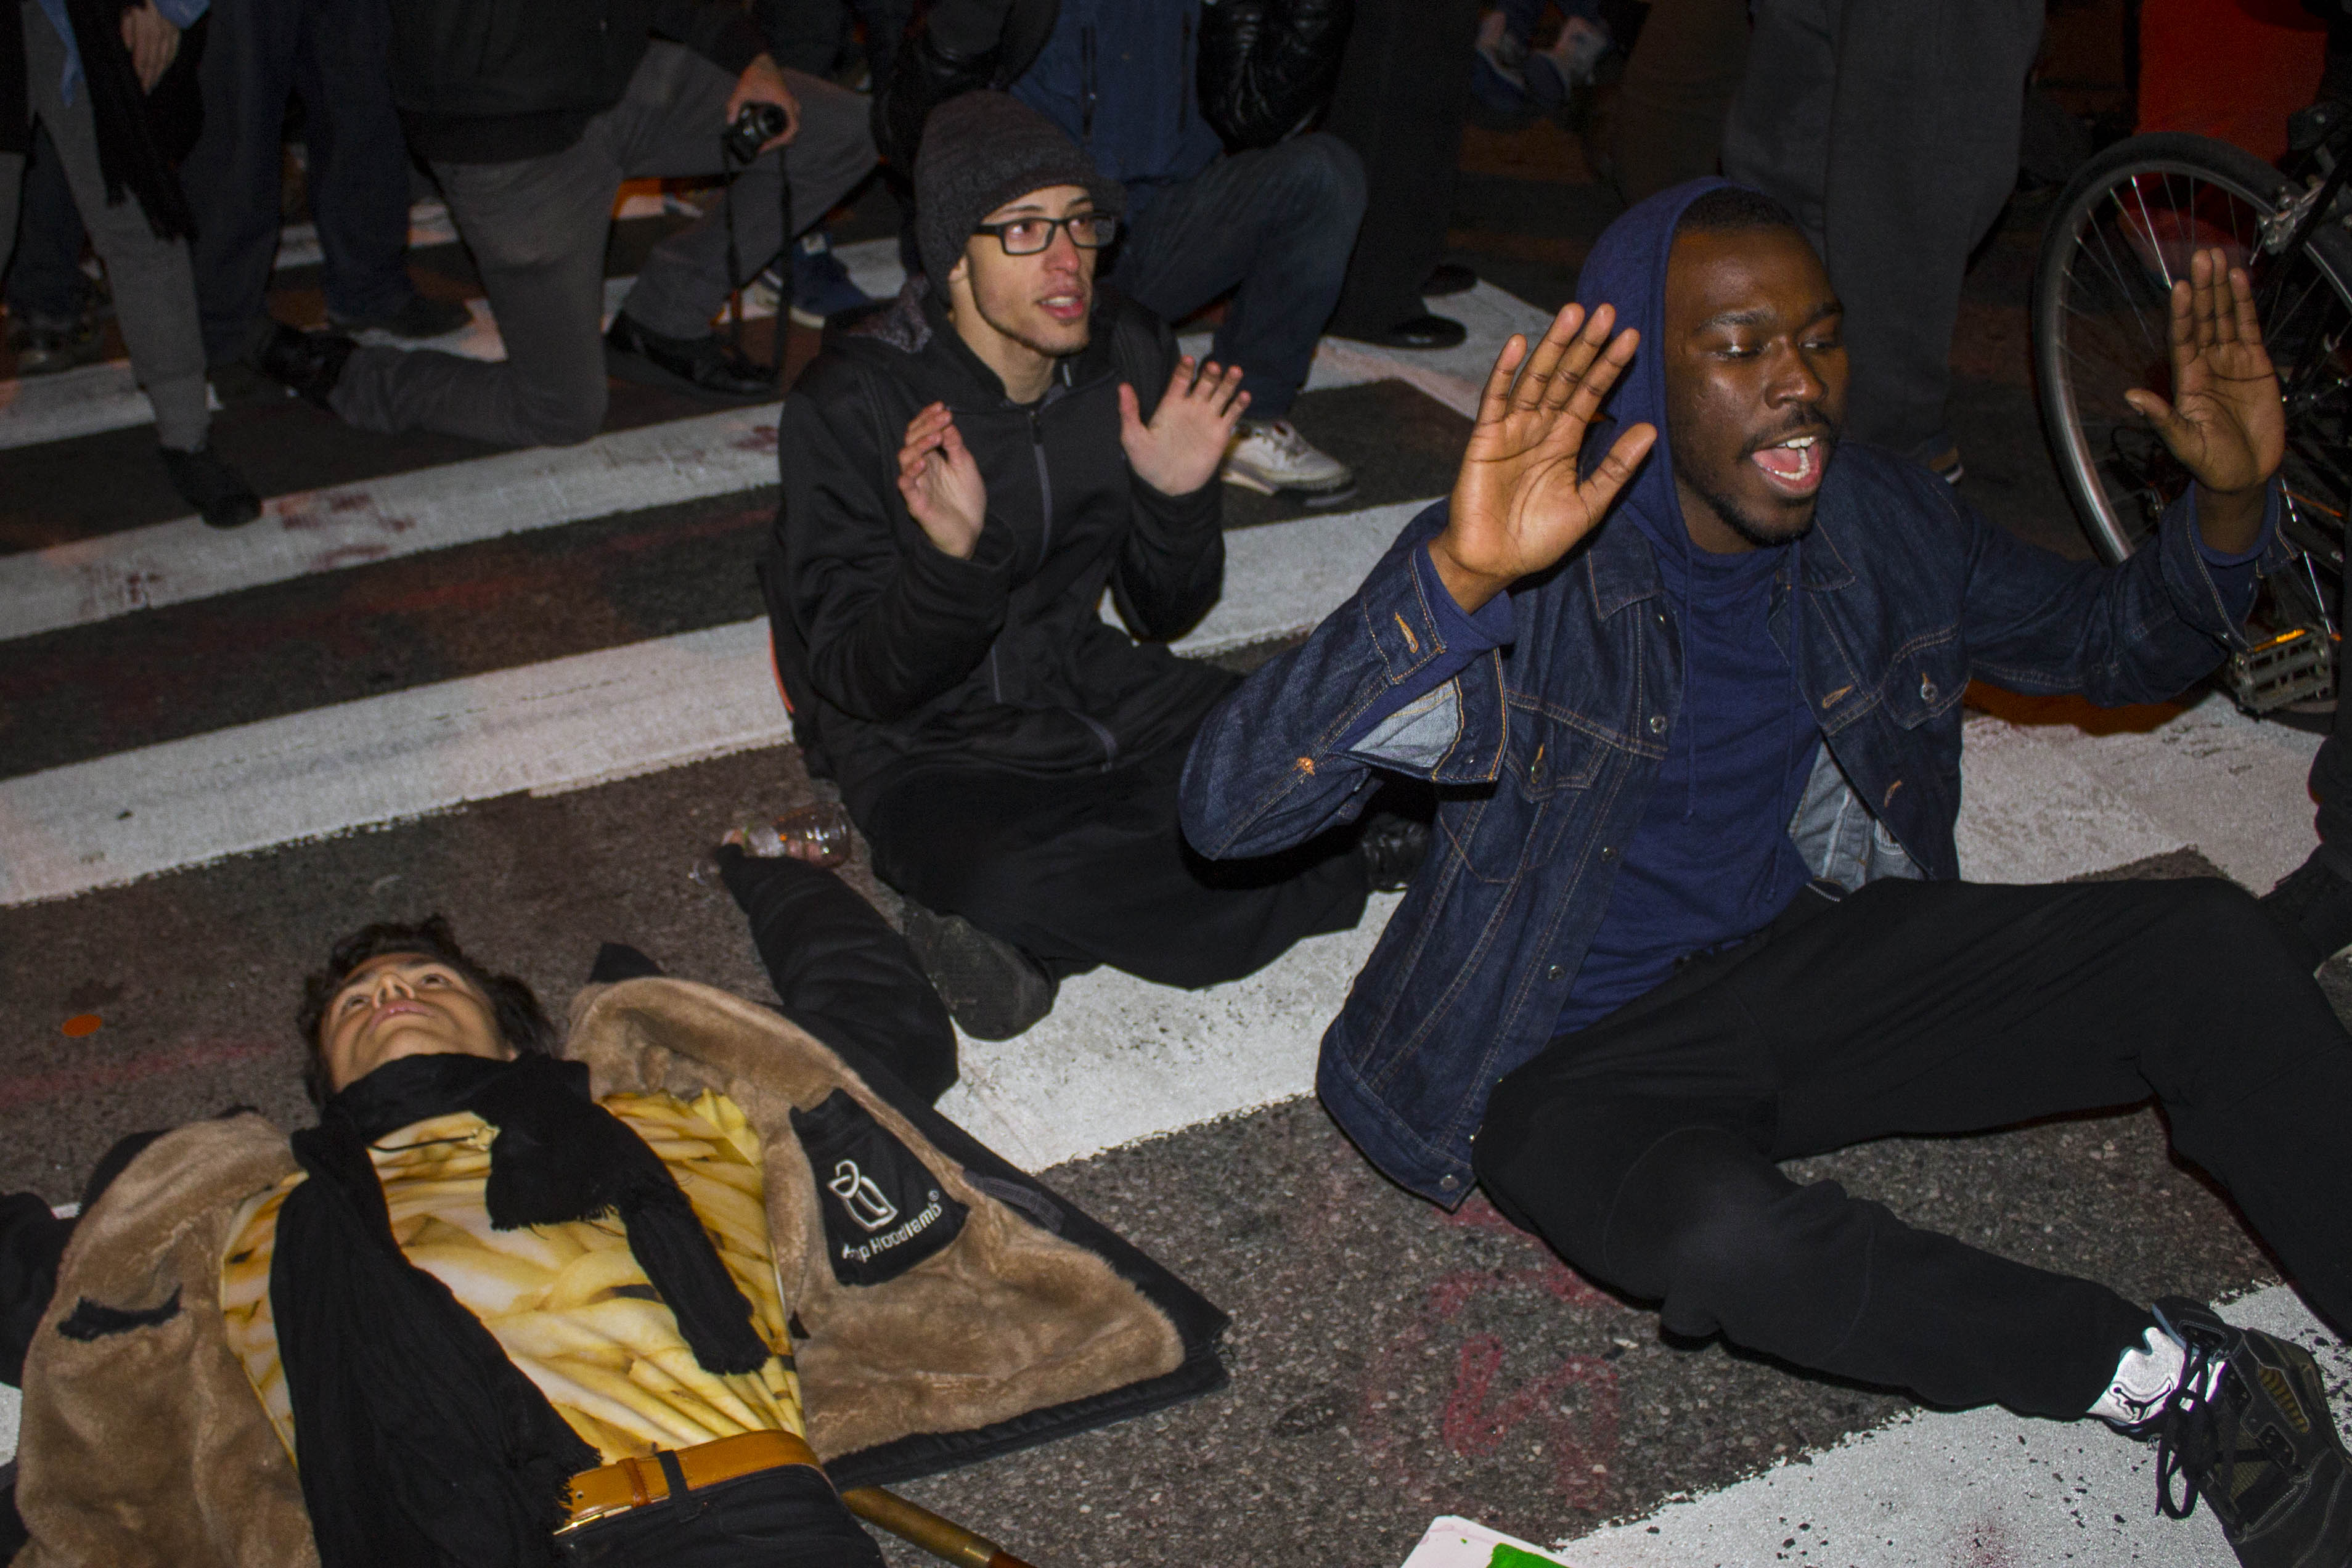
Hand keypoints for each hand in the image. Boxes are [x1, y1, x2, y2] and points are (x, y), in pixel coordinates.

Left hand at [119, 1, 179, 90]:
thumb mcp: (126, 9)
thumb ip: (126, 28)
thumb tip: (130, 49)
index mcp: (145, 24)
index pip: (142, 52)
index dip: (139, 69)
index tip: (137, 83)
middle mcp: (160, 30)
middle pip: (155, 58)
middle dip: (149, 76)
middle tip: (145, 90)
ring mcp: (170, 30)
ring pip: (165, 56)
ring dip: (159, 72)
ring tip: (153, 84)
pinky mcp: (176, 29)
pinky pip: (174, 49)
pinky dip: (168, 62)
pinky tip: (163, 70)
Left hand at [726, 54, 800, 152]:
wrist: (763, 62)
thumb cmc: (756, 73)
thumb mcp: (743, 89)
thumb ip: (734, 104)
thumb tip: (730, 121)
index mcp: (786, 102)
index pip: (792, 128)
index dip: (781, 141)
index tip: (768, 145)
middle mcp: (792, 105)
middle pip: (792, 132)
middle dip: (778, 143)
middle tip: (763, 147)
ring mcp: (792, 106)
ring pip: (790, 128)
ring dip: (780, 137)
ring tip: (765, 142)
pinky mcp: (788, 106)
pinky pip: (788, 123)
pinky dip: (780, 130)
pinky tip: (767, 132)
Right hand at [897, 403, 986, 557]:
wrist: (969, 532)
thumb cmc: (965, 499)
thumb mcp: (965, 466)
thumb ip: (956, 446)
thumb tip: (948, 423)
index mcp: (931, 458)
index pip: (920, 432)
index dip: (928, 418)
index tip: (942, 407)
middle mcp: (921, 468)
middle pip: (911, 440)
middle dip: (926, 426)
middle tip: (943, 418)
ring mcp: (917, 484)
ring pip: (905, 459)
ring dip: (919, 446)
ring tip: (936, 439)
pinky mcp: (916, 503)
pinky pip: (905, 486)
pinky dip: (910, 474)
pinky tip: (922, 465)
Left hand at [1119, 355, 1248, 494]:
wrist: (1168, 487)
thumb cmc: (1147, 462)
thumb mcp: (1133, 438)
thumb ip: (1129, 412)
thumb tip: (1122, 386)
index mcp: (1171, 404)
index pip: (1180, 380)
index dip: (1184, 369)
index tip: (1188, 360)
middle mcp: (1191, 407)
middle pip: (1205, 383)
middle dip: (1209, 373)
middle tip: (1212, 367)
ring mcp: (1207, 418)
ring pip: (1222, 393)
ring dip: (1229, 381)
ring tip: (1235, 371)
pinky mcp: (1220, 433)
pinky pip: (1233, 414)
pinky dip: (1240, 404)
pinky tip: (1245, 395)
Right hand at [1430, 301, 1655, 611]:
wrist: (1494, 564)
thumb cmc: (1538, 540)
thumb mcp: (1589, 505)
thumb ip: (1616, 468)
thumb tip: (1651, 429)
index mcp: (1565, 441)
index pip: (1592, 394)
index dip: (1610, 366)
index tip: (1633, 336)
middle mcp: (1540, 428)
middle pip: (1566, 377)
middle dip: (1585, 345)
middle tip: (1606, 310)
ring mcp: (1512, 430)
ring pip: (1535, 379)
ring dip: (1553, 346)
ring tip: (1572, 314)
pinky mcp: (1484, 439)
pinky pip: (1495, 399)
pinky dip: (1505, 372)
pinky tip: (1518, 344)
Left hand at [2123, 246, 2282, 553]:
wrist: (2244, 474)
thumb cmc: (2209, 463)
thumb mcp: (2183, 443)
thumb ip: (2161, 418)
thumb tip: (2131, 396)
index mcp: (2185, 380)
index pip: (2181, 339)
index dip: (2181, 314)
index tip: (2180, 287)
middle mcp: (2206, 364)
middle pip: (2203, 319)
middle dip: (2202, 289)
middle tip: (2202, 257)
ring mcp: (2230, 361)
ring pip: (2224, 317)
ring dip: (2221, 289)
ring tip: (2217, 258)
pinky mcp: (2255, 363)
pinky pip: (2248, 327)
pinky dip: (2245, 304)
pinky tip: (2240, 280)